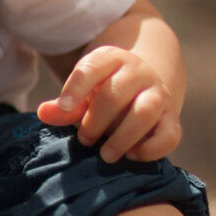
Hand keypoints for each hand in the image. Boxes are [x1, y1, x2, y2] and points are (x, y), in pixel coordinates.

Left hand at [35, 44, 181, 163]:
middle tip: (84, 139)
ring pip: (145, 111)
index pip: (92, 68)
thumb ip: (64, 106)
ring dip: (123, 137)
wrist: (141, 87)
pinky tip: (132, 156)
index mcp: (111, 60)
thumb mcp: (81, 94)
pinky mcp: (172, 118)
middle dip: (96, 120)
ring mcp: (159, 94)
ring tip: (105, 155)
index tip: (65, 108)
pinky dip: (151, 150)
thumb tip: (44, 112)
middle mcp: (138, 73)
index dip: (76, 88)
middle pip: (116, 93)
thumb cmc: (102, 94)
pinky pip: (170, 135)